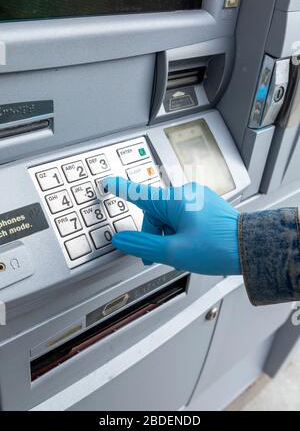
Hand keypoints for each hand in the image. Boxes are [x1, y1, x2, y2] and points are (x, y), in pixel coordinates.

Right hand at [102, 177, 240, 275]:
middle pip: (154, 213)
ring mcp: (197, 199)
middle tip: (158, 256)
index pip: (139, 194)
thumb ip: (142, 245)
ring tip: (181, 253)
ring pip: (168, 217)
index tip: (107, 183)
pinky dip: (178, 231)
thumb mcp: (174, 251)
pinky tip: (189, 245)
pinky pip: (181, 217)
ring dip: (167, 235)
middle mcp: (186, 194)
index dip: (120, 189)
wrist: (250, 248)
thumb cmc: (218, 247)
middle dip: (153, 235)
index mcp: (175, 200)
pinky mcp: (205, 206)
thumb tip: (121, 239)